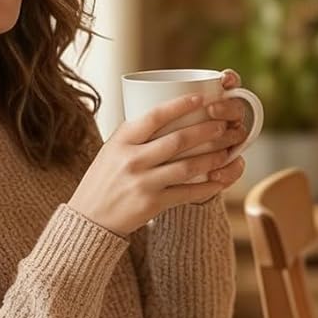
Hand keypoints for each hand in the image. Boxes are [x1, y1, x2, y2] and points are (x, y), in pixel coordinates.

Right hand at [67, 91, 248, 235]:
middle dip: (207, 130)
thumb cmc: (104, 179)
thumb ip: (135, 135)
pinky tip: (221, 180)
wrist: (89, 218)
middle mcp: (132, 159)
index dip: (180, 105)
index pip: (155, 116)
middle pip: (178, 140)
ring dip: (213, 157)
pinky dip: (208, 186)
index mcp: (122, 140)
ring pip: (187, 166)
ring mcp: (143, 182)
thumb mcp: (112, 150)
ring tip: (228, 150)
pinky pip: (187, 193)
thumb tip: (167, 113)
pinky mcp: (152, 203)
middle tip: (224, 125)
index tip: (200, 99)